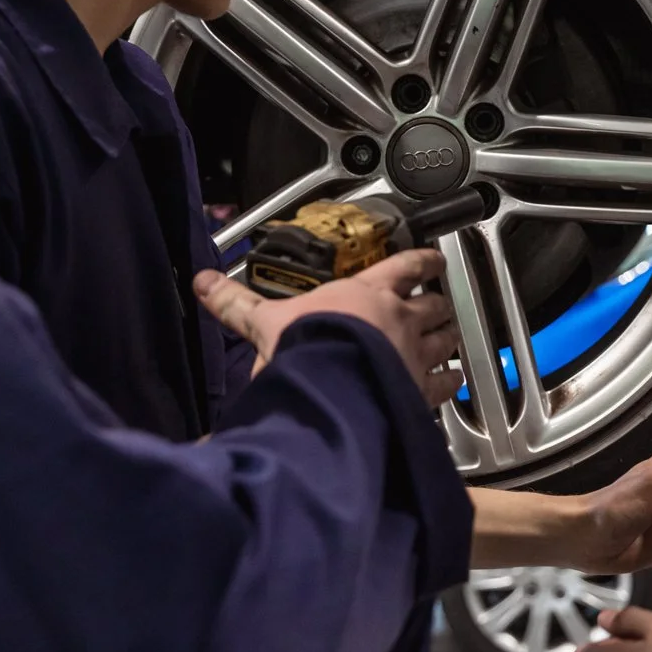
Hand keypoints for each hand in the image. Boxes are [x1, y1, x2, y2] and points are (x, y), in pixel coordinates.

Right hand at [194, 251, 463, 406]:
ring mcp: (415, 355)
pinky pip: (446, 383)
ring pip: (447, 341)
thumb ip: (237, 304)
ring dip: (448, 340)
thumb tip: (202, 283)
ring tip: (448, 342)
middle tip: (439, 308)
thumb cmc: (305, 348)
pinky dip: (449, 382)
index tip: (433, 260)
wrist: (330, 389)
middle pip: (434, 305)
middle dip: (438, 306)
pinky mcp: (420, 391)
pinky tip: (448, 385)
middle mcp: (400, 320)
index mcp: (367, 294)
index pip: (405, 267)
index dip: (423, 262)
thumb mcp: (266, 322)